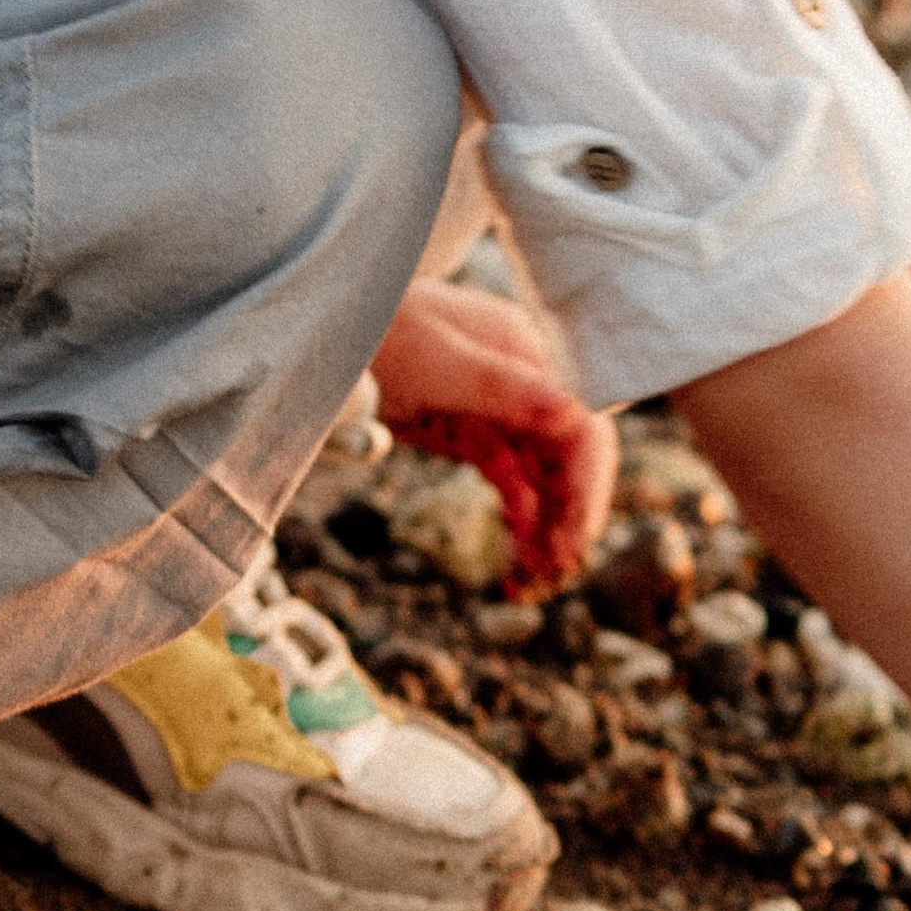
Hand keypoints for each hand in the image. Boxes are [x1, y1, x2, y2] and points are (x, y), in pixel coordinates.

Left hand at [368, 280, 617, 585]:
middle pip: (572, 455)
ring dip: (549, 527)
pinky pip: (512, 481)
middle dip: (572, 514)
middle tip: (557, 570)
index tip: (573, 540)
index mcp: (527, 354)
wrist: (323, 330)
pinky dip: (521, 520)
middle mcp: (525, 382)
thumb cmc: (379, 331)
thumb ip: (504, 388)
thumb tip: (574, 413)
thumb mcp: (436, 362)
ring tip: (533, 580)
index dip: (586, 484)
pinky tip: (518, 561)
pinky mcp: (474, 432)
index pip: (582, 423)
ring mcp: (500, 409)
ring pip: (545, 476)